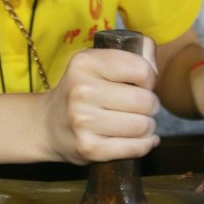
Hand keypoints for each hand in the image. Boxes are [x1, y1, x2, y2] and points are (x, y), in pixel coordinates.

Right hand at [43, 37, 160, 164]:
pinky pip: (136, 148)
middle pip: (145, 101)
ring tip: (134, 123)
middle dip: (150, 105)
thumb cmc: (82, 92)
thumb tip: (155, 69)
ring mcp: (83, 122)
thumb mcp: (97, 63)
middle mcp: (81, 90)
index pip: (141, 70)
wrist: (47, 125)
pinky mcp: (89, 148)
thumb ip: (133, 55)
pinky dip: (144, 144)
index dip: (149, 79)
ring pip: (143, 126)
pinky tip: (137, 139)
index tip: (139, 84)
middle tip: (138, 107)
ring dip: (146, 126)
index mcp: (85, 63)